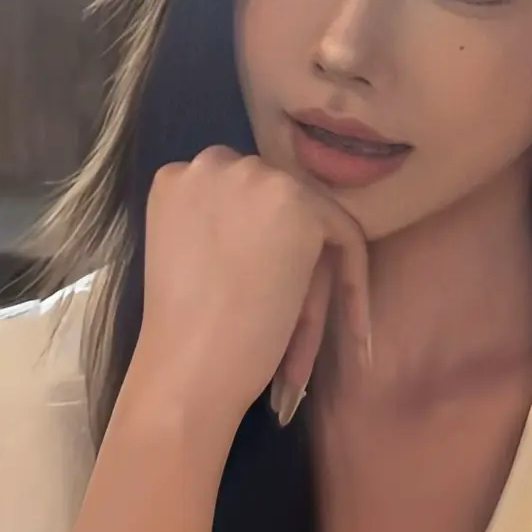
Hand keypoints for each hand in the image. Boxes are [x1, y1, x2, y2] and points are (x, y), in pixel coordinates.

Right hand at [132, 146, 370, 433]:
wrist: (188, 368)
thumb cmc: (183, 333)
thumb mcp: (193, 258)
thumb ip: (225, 228)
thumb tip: (278, 230)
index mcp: (177, 179)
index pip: (240, 199)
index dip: (259, 245)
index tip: (265, 289)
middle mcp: (214, 164)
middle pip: (279, 206)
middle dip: (294, 259)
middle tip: (298, 322)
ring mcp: (256, 178)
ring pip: (312, 224)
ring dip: (319, 282)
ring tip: (317, 338)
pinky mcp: (297, 203)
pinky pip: (345, 240)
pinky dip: (354, 286)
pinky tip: (354, 332)